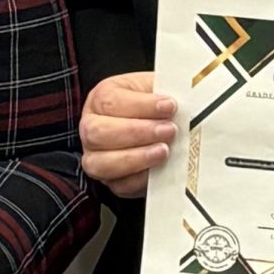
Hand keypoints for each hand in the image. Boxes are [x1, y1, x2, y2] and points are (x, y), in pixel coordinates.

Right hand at [80, 71, 176, 199]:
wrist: (157, 124)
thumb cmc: (153, 105)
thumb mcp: (156, 88)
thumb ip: (164, 91)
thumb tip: (182, 102)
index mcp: (101, 99)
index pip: (111, 102)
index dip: (142, 105)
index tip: (169, 106)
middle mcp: (91, 128)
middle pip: (99, 133)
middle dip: (137, 133)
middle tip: (169, 130)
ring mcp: (96, 156)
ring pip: (101, 163)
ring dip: (136, 158)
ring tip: (164, 151)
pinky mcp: (110, 180)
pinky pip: (119, 185)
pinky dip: (140, 179)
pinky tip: (158, 170)